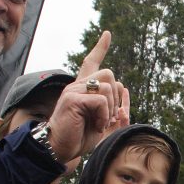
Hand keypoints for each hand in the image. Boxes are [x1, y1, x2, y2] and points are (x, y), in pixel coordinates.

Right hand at [47, 32, 129, 163]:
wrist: (61, 149)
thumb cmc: (79, 136)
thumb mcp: (100, 118)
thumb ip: (109, 103)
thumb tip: (122, 89)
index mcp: (83, 88)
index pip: (91, 62)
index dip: (100, 48)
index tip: (107, 34)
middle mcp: (77, 85)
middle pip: (109, 74)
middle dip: (116, 97)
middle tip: (109, 116)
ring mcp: (74, 90)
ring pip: (107, 86)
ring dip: (111, 108)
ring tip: (101, 122)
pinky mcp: (73, 99)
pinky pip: (101, 100)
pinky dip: (104, 115)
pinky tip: (97, 124)